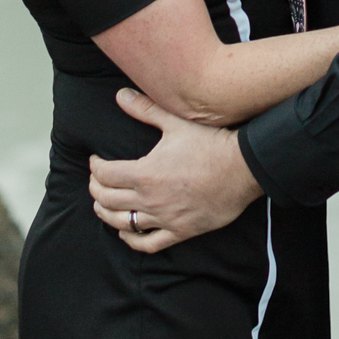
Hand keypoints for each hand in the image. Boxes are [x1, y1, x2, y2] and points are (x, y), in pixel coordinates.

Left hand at [89, 89, 263, 253]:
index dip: (95, 167)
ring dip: (106, 214)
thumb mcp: (175, 123)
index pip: (104, 175)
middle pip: (107, 199)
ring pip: (122, 223)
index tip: (96, 161)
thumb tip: (121, 95)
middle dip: (95, 189)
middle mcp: (150, 199)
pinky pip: (148, 243)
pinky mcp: (180, 231)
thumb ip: (145, 110)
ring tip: (102, 206)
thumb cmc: (210, 144)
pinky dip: (131, 239)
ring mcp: (164, 218)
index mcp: (144, 173)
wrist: (243, 169)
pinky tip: (126, 232)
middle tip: (96, 181)